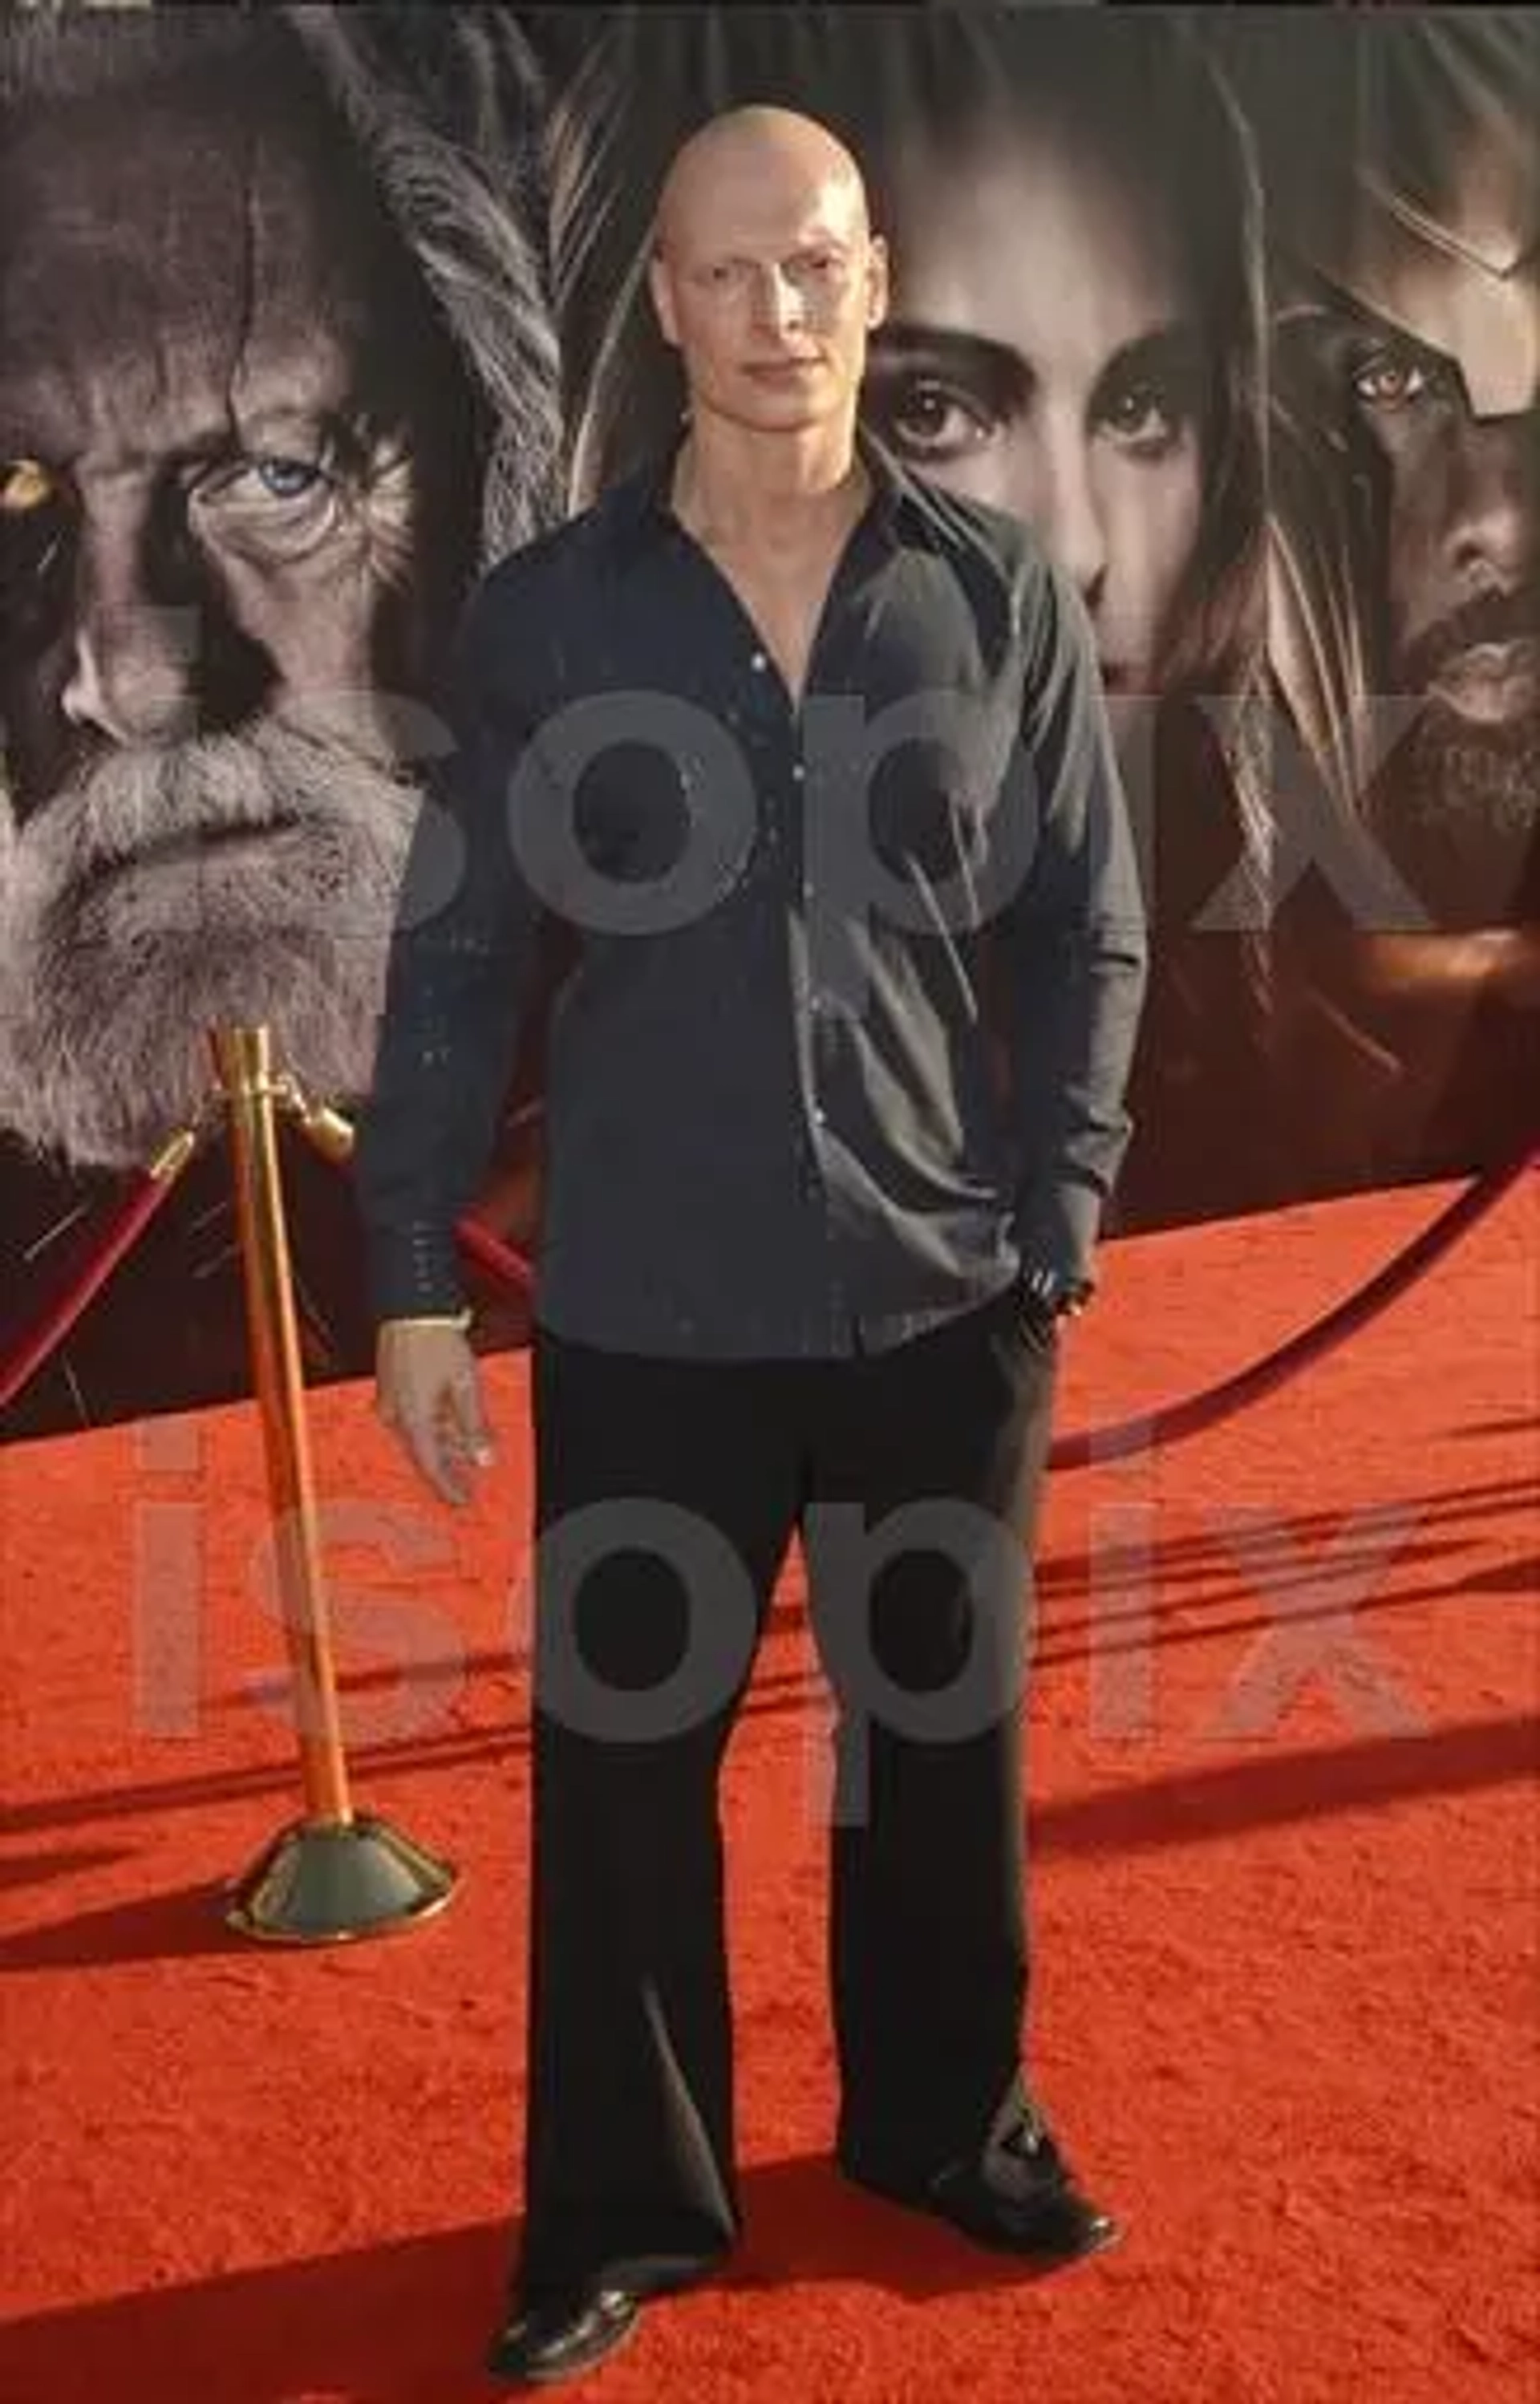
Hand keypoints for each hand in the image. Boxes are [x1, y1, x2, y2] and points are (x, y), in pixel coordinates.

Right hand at [374, 1319, 495, 1506]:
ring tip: (464, 1457)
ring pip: (420, 1437)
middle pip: (424, 1455)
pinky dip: (434, 1427)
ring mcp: (392, 1402)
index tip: (461, 1502)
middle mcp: (397, 1417)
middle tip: (465, 1485)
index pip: (431, 1468)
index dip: (447, 1488)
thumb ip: (474, 1426)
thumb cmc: (435, 1342)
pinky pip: (414, 1419)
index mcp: (413, 1422)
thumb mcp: (465, 1387)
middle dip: (447, 1470)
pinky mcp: (393, 1388)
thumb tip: (483, 1458)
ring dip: (442, 1448)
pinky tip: (450, 1427)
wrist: (411, 1309)